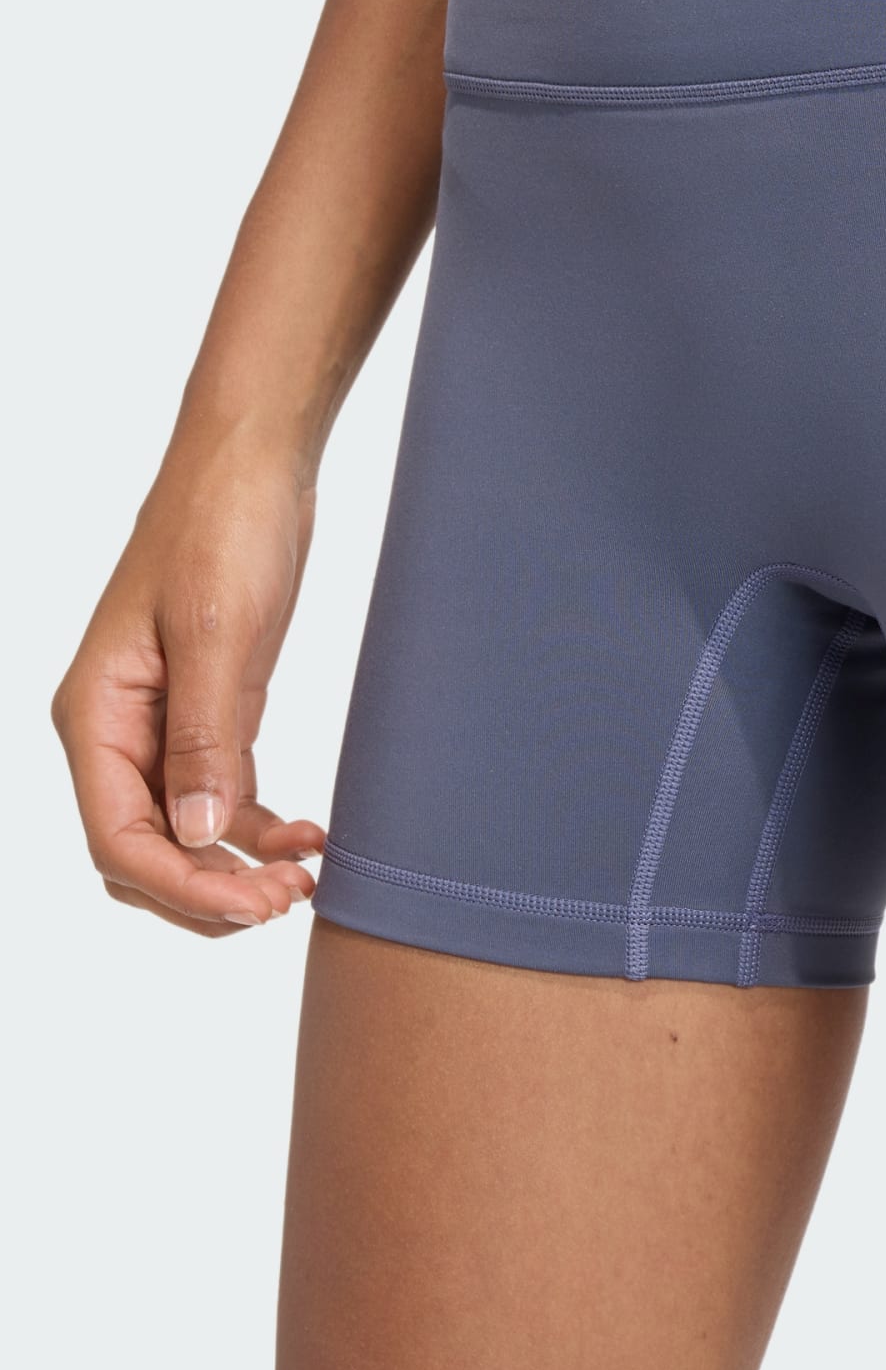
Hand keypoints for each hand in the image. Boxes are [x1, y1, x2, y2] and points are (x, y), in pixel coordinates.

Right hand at [52, 439, 324, 934]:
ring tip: (304, 881)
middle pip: (143, 852)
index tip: (254, 905)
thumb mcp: (218, 631)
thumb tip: (195, 832)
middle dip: (207, 890)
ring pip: (185, 832)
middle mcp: (118, 729)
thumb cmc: (222, 527)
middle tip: (287, 901)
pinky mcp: (214, 708)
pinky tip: (308, 839)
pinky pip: (223, 792)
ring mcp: (165, 723)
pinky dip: (259, 825)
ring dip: (237, 866)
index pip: (117, 838)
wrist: (255, 464)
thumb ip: (207, 735)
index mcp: (94, 714)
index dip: (182, 886)